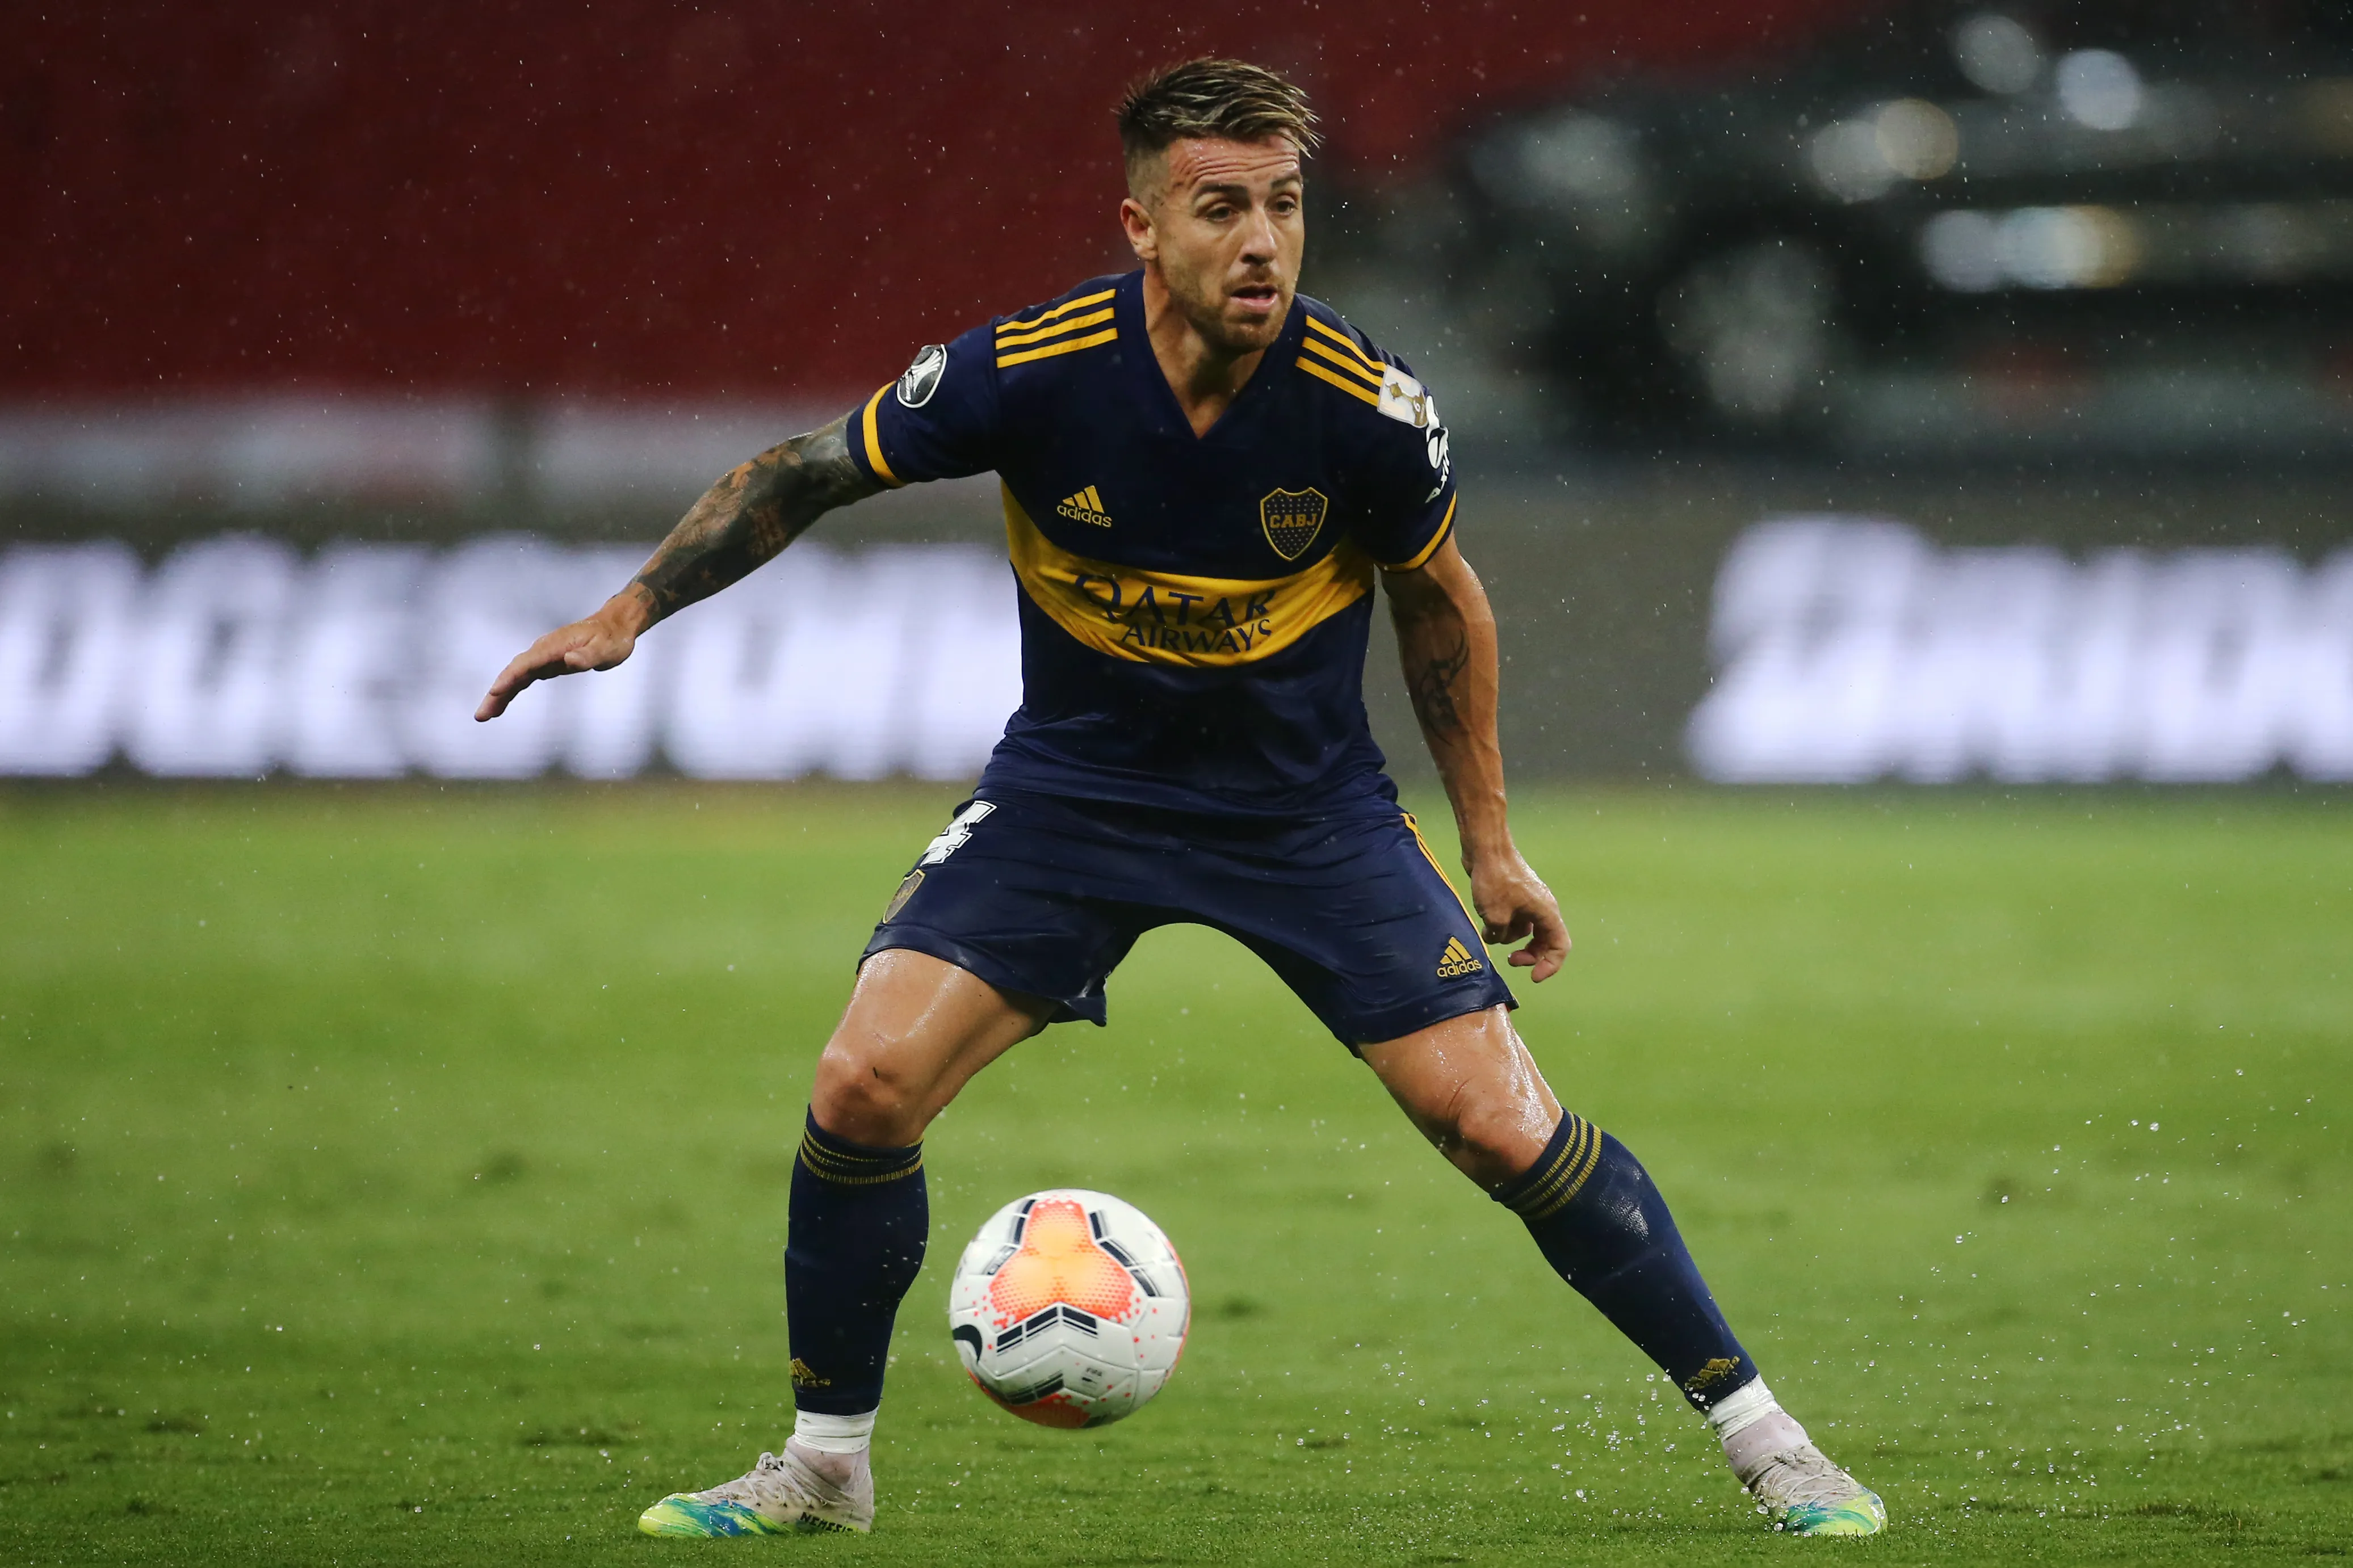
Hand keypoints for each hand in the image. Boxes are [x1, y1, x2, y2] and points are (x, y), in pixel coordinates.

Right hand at [474, 594, 644, 720]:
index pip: (527, 662)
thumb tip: (569, 660)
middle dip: (497, 693)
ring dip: (499, 695)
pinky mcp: (546, 664)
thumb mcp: (606, 649)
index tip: (496, 691)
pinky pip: (524, 679)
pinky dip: (511, 691)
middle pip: (514, 672)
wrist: (614, 627)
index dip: (511, 677)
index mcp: (555, 645)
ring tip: (485, 715)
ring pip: (516, 677)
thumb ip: (587, 656)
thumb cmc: (612, 639)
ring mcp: (543, 657)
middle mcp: (543, 650)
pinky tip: (501, 705)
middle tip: (481, 715)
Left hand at [1468, 845, 1570, 981]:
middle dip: (1529, 955)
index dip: (1550, 966)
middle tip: (1511, 960)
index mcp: (1547, 913)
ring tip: (1490, 930)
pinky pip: (1512, 919)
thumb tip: (1496, 936)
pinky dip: (1502, 925)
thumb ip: (1500, 935)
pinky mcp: (1513, 896)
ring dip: (1509, 937)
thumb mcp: (1495, 917)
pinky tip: (1486, 924)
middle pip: (1544, 941)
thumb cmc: (1495, 880)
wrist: (1487, 848)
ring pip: (1525, 931)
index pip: (1560, 947)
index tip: (1533, 977)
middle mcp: (1542, 908)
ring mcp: (1528, 901)